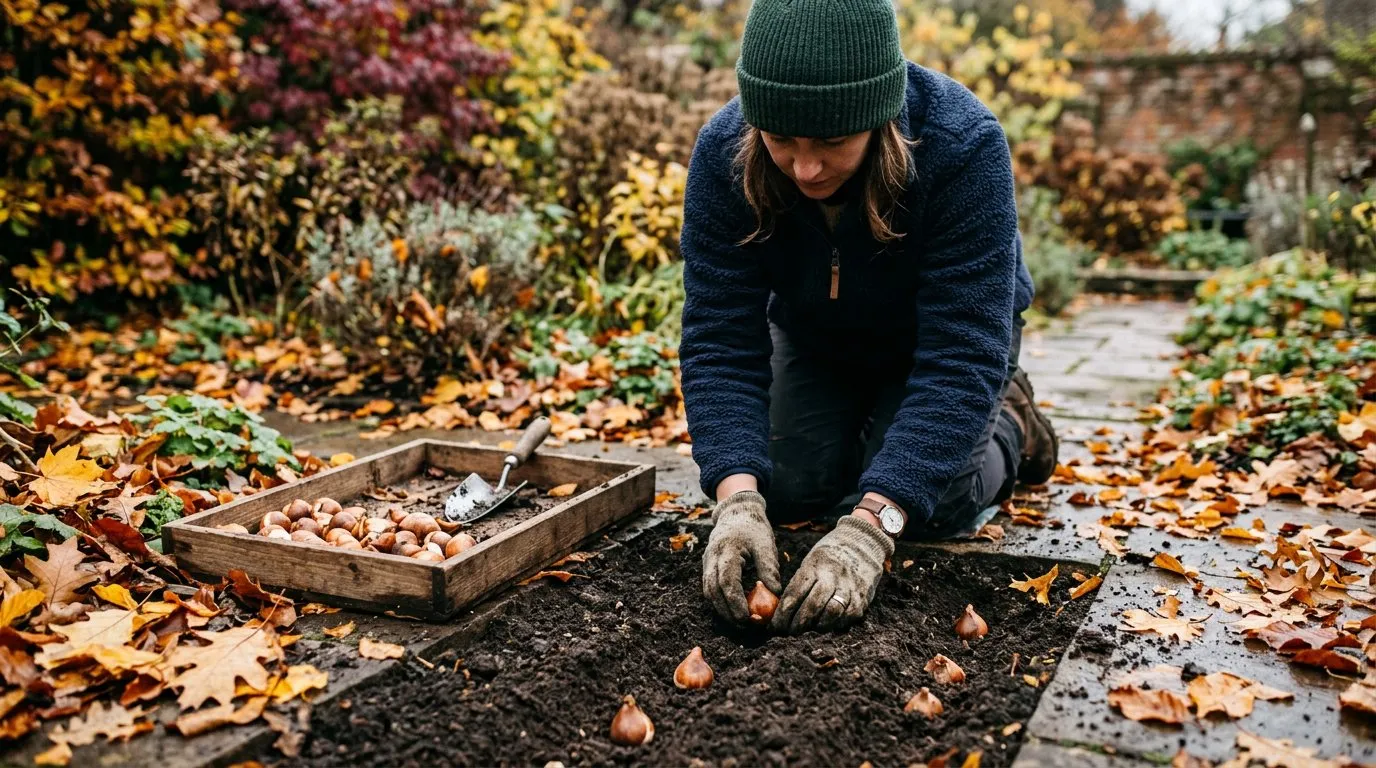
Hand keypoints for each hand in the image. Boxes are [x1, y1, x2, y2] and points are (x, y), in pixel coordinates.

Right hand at [701, 490, 781, 623]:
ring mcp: (707, 561)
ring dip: (721, 609)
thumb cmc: (754, 529)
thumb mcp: (766, 545)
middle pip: (714, 591)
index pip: (727, 582)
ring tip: (739, 622)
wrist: (737, 512)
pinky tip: (731, 610)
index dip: (735, 603)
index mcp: (727, 550)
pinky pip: (709, 587)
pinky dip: (718, 601)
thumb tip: (774, 593)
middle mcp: (712, 557)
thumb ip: (768, 568)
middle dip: (727, 611)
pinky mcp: (707, 565)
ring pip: (708, 591)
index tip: (747, 618)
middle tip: (744, 625)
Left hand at [771, 515, 893, 633]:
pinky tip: (827, 624)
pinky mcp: (862, 597)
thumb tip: (781, 612)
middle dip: (798, 623)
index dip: (783, 613)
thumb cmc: (827, 559)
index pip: (795, 593)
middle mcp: (832, 576)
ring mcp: (849, 587)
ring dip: (817, 626)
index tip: (775, 626)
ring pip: (832, 613)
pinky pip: (847, 617)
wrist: (861, 545)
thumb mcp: (809, 563)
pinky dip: (835, 624)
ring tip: (809, 629)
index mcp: (814, 566)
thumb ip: (798, 585)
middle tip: (790, 632)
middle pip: (813, 605)